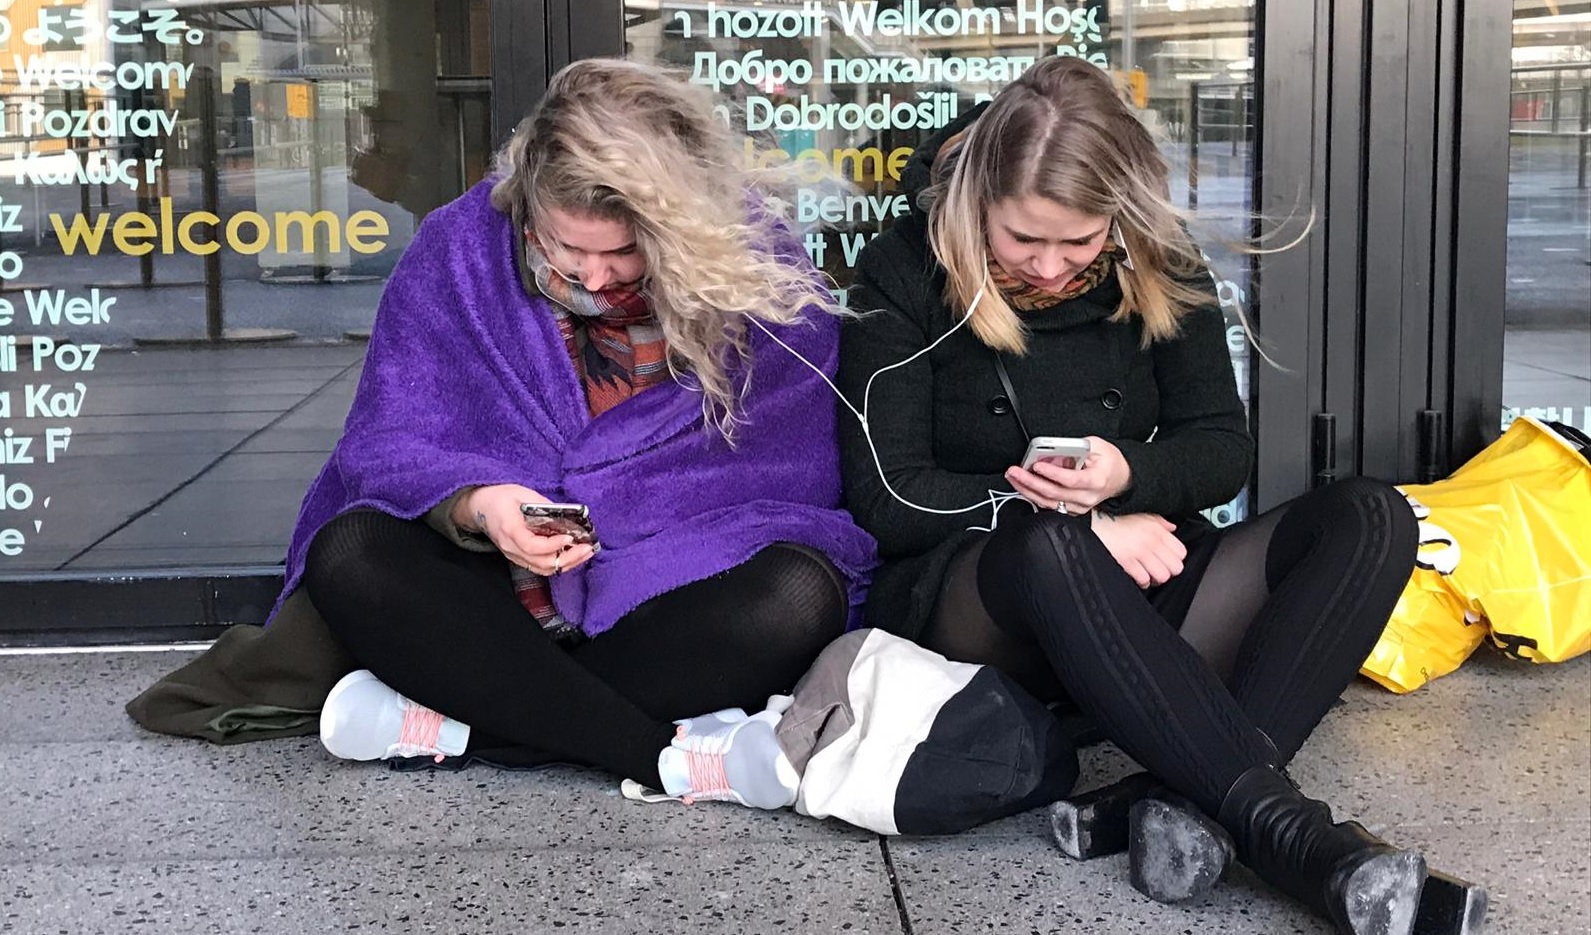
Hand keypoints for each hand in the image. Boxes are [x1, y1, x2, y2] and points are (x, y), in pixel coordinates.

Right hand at [461, 484, 595, 576]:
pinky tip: (572, 555)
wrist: (480, 507)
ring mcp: (514, 555)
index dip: (552, 545)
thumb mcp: (523, 493)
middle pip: (541, 562)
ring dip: (567, 563)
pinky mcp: (519, 558)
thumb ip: (545, 507)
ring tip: (585, 552)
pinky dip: (559, 564)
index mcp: (509, 529)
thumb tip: (569, 517)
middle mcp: (511, 547)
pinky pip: (540, 567)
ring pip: (543, 569)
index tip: (569, 537)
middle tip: (587, 547)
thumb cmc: (500, 498)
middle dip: (568, 557)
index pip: (531, 545)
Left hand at [1005, 436, 1131, 513]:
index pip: (1071, 480)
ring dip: (1027, 489)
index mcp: (1096, 480)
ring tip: (1013, 477)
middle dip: (1030, 481)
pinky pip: (1048, 505)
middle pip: (1054, 493)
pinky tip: (1022, 486)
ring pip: (1048, 502)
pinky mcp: (1070, 509)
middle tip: (1015, 471)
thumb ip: (1075, 447)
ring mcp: (1078, 506)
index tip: (1037, 466)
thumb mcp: (1097, 445)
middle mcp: (1086, 497)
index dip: (1052, 473)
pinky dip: (1033, 495)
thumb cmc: (1108, 462)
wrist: (1120, 478)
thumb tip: (1052, 452)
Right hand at [1089, 512, 1184, 587]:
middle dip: (1168, 571)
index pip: (1181, 552)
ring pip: (1162, 576)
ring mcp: (1139, 552)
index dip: (1175, 559)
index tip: (1167, 560)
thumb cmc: (1116, 519)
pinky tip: (1136, 576)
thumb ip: (1160, 521)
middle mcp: (1151, 541)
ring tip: (1148, 574)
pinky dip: (1142, 581)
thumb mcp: (1141, 514)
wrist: (1094, 522)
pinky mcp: (1127, 561)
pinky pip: (1144, 580)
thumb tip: (1172, 528)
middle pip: (1175, 567)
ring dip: (1155, 578)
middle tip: (1159, 569)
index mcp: (1157, 530)